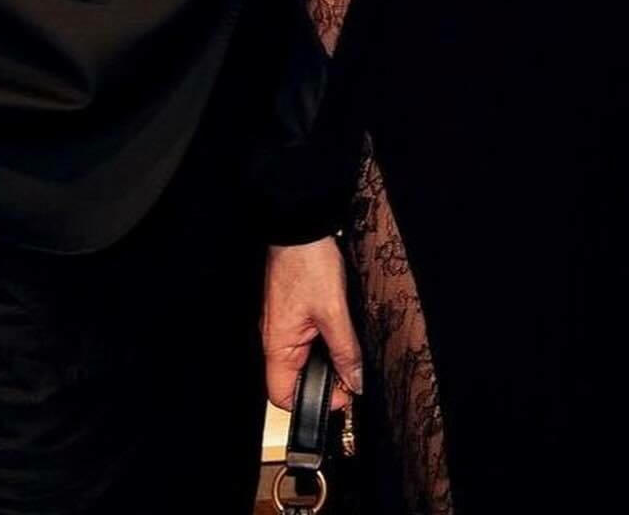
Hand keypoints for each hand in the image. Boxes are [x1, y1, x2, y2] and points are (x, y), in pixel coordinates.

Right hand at [263, 237, 363, 412]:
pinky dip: (321, 340)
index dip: (313, 402)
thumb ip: (345, 350)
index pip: (282, 396)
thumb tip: (354, 381)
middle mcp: (273, 338)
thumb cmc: (308, 262)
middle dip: (322, 380)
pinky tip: (337, 329)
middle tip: (349, 371)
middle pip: (293, 379)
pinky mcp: (288, 310)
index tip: (343, 393)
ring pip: (300, 357)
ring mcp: (280, 324)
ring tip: (346, 349)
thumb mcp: (334, 311)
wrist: (300, 226)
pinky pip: (302, 338)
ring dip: (323, 359)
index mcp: (277, 345)